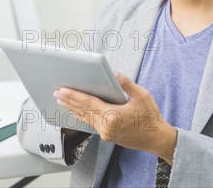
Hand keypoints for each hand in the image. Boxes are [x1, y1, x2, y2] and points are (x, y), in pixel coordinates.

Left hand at [53, 72, 176, 163]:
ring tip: (61, 101)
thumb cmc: (150, 117)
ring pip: (85, 118)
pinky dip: (81, 116)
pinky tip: (75, 112)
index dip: (75, 95)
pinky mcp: (107, 136)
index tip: (63, 90)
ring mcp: (105, 133)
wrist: (156, 138)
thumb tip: (114, 73)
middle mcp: (106, 127)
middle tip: (57, 93)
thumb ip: (126, 84)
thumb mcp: (142, 96)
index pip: (89, 103)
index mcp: (113, 116)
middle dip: (69, 101)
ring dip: (72, 109)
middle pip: (83, 111)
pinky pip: (90, 124)